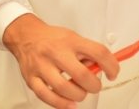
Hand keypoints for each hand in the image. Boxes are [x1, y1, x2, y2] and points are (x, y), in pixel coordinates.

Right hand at [2, 14, 118, 108]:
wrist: (25, 35)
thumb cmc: (51, 38)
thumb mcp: (72, 37)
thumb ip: (87, 52)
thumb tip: (101, 68)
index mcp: (70, 41)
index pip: (98, 53)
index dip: (111, 66)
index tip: (112, 73)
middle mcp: (55, 52)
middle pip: (82, 75)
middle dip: (94, 86)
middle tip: (93, 85)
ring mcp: (42, 66)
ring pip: (64, 88)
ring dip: (79, 95)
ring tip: (80, 92)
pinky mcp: (31, 78)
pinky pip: (46, 96)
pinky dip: (61, 104)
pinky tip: (69, 104)